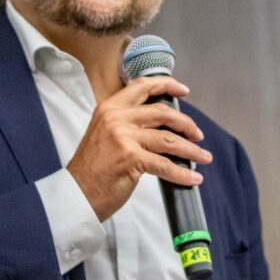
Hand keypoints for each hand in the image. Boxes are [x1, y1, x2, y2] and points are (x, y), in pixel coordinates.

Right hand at [67, 76, 212, 221]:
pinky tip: (192, 178)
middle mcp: (116, 118)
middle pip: (163, 113)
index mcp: (109, 108)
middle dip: (186, 124)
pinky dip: (182, 173)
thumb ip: (127, 122)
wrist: (76, 194)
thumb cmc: (91, 168)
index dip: (167, 85)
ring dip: (191, 150)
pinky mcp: (131, 158)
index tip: (183, 90)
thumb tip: (162, 124)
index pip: (143, 87)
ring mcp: (123, 137)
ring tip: (203, 157)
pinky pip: (165, 165)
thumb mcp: (104, 133)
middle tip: (198, 135)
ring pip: (169, 139)